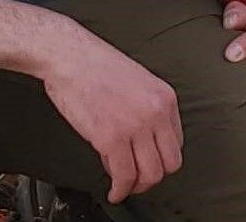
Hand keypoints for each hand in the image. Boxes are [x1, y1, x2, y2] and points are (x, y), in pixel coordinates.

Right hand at [40, 26, 182, 203]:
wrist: (68, 54)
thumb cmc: (93, 63)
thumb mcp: (135, 80)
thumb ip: (144, 108)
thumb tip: (141, 139)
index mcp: (163, 96)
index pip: (176, 142)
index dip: (161, 157)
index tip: (149, 161)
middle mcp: (155, 112)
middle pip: (169, 163)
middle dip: (153, 176)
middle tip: (139, 179)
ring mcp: (135, 126)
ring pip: (150, 175)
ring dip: (137, 186)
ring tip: (125, 186)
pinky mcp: (111, 138)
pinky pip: (124, 176)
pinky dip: (120, 190)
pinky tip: (114, 190)